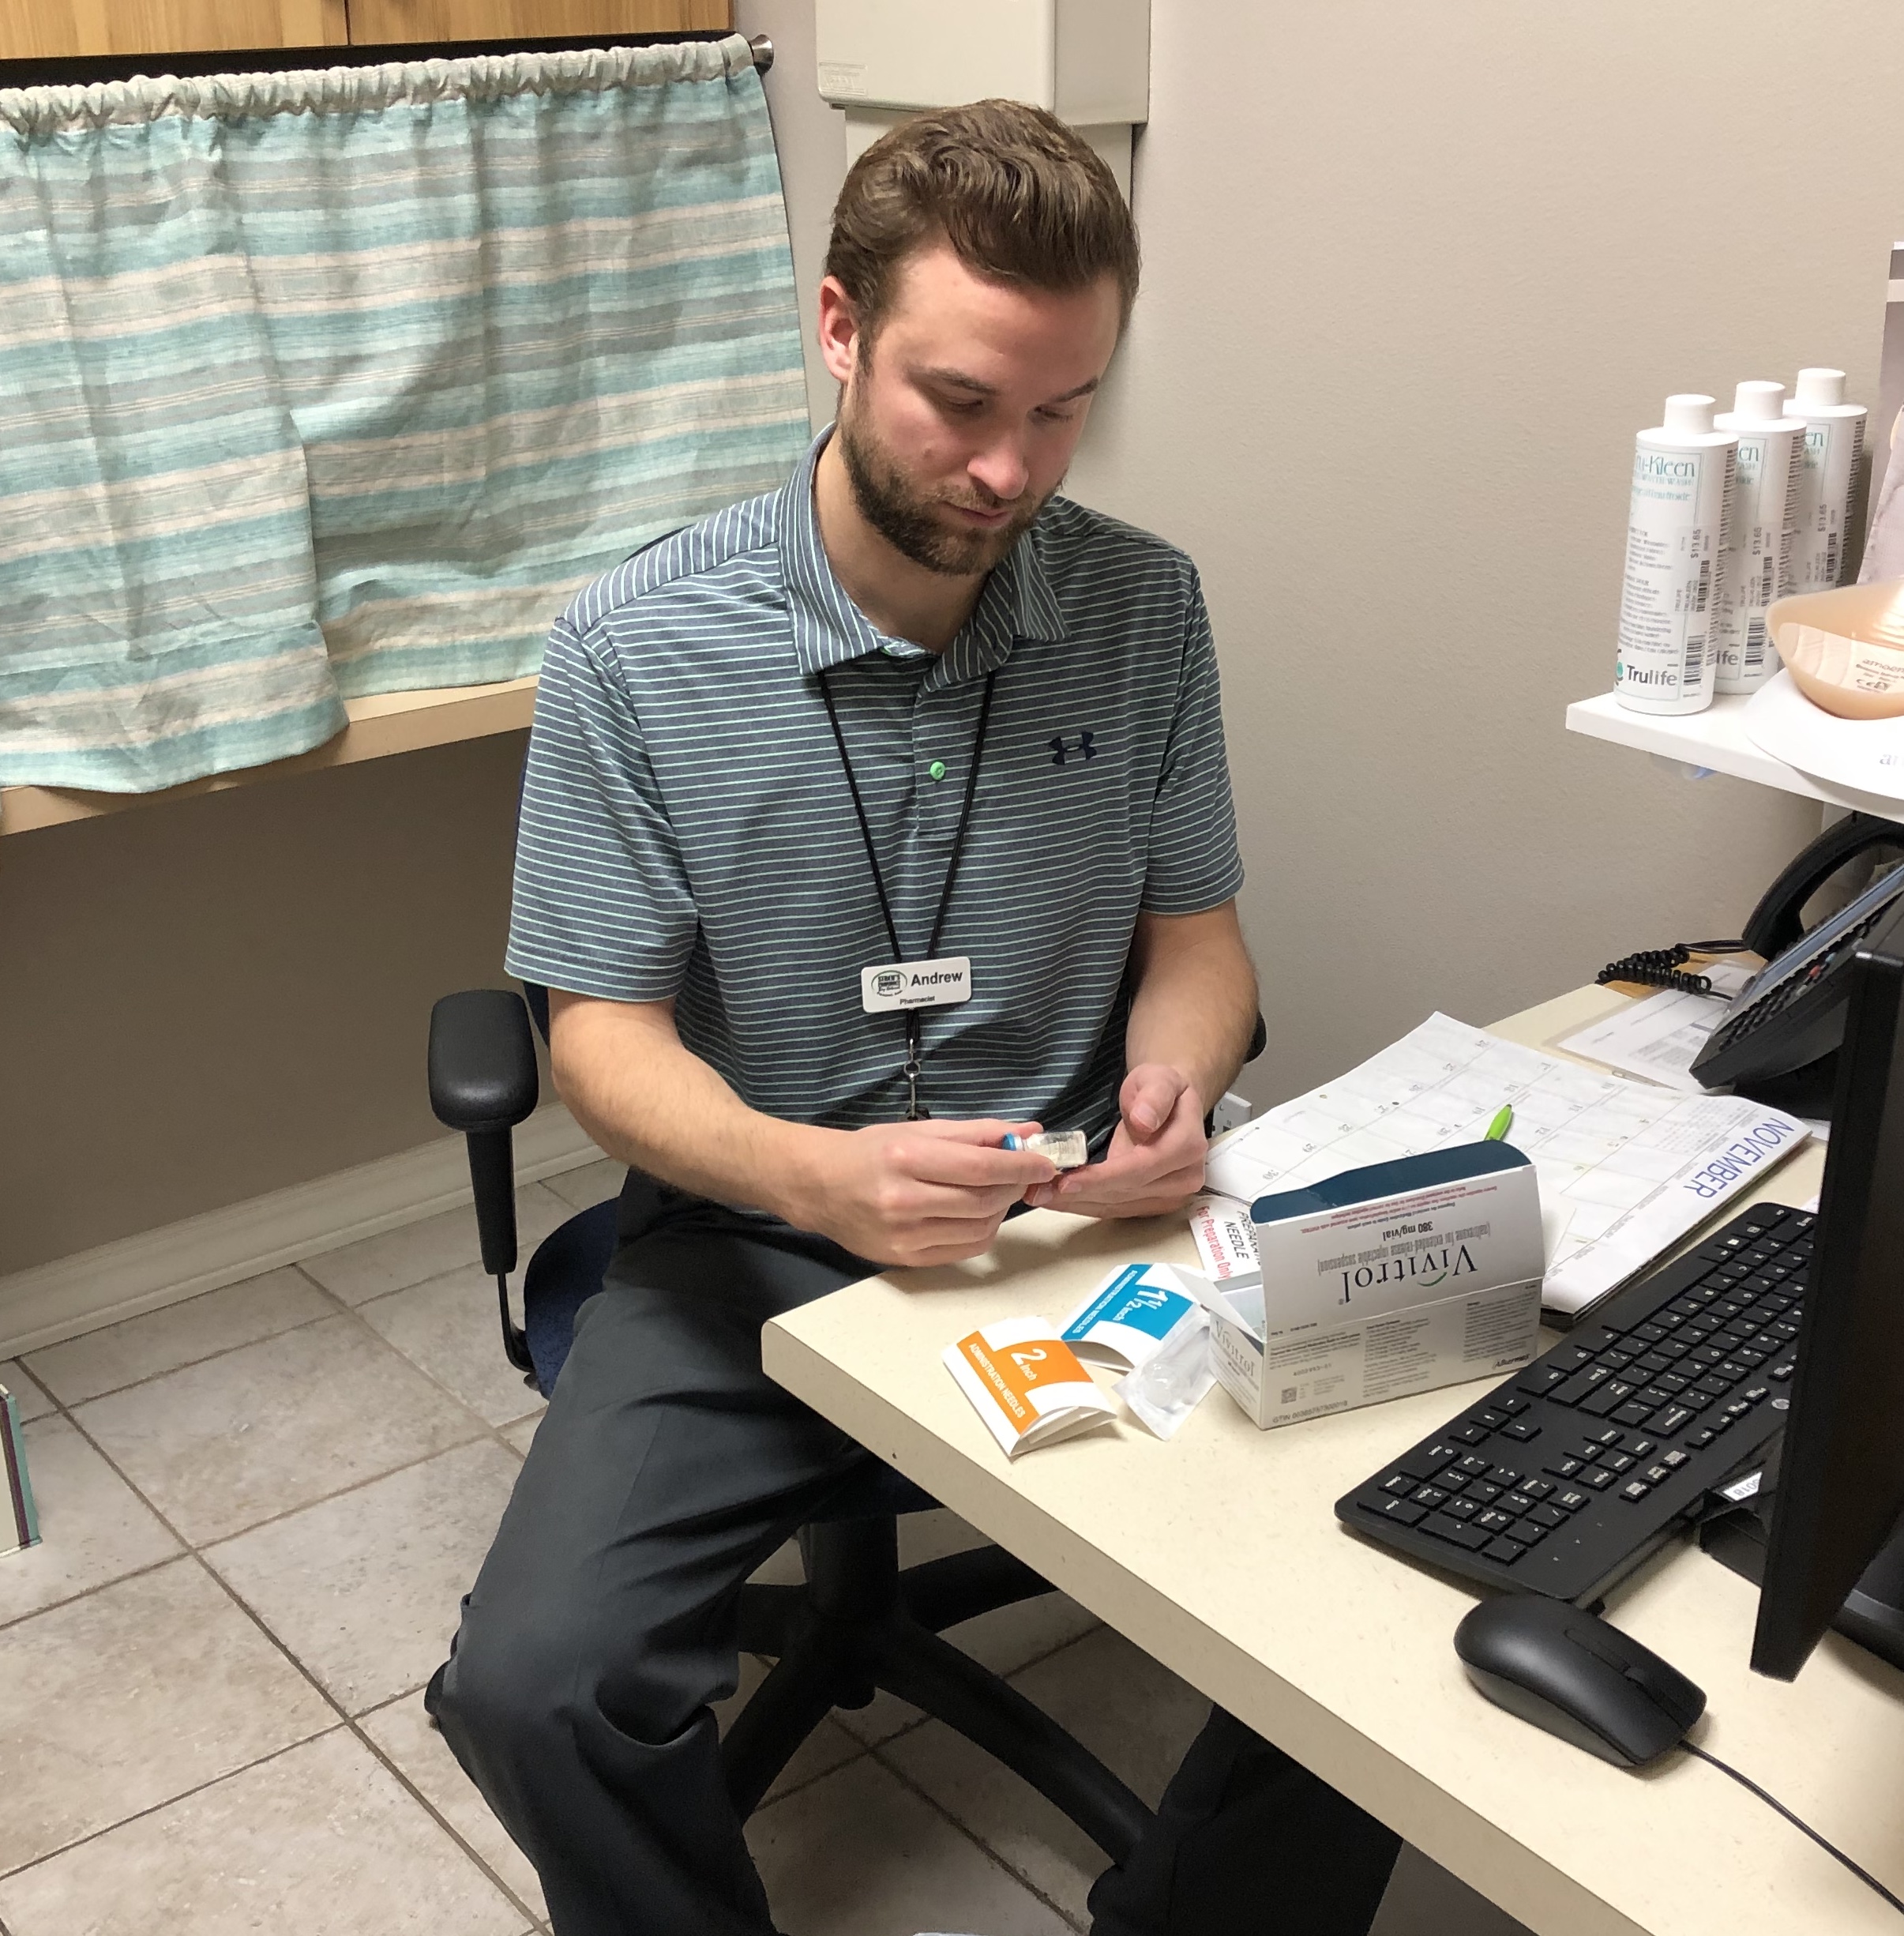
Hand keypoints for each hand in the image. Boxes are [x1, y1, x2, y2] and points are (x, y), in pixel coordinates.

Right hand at [788, 1118, 1056, 1266]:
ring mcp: (904, 1234)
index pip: (981, 1166)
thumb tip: (1028, 1130)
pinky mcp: (905, 1258)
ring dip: (1000, 1209)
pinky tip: (975, 1214)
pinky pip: (963, 1249)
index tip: (1044, 1161)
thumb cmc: (869, 1152)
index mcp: (907, 1158)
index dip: (1021, 1165)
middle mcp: (904, 1199)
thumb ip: (976, 1132)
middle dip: (1014, 1186)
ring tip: (995, 1191)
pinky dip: (982, 1231)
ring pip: (979, 1228)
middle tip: (1023, 1174)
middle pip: (984, 1200)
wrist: (819, 1186)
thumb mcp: (919, 1129)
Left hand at [1025, 1065, 1206, 1219]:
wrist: (1171, 1104)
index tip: (1067, 1180)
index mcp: (1187, 1147)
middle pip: (1125, 1193)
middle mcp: (1184, 1179)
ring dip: (1076, 1204)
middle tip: (1038, 1189)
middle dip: (1080, 1193)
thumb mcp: (1158, 1079)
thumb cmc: (1159, 1088)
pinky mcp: (1154, 1204)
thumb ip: (1154, 1097)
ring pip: (1117, 1206)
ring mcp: (1171, 1196)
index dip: (1102, 1178)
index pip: (1140, 1168)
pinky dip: (1084, 1205)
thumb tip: (1145, 1122)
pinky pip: (1115, 1209)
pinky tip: (1058, 1199)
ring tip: (1040, 1195)